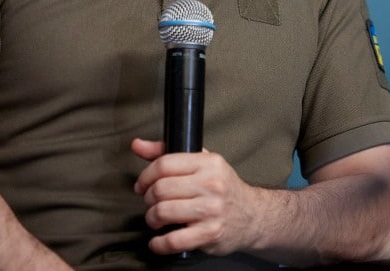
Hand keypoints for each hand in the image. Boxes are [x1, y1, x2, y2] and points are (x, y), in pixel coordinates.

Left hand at [130, 138, 264, 256]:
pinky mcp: (210, 233)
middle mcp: (212, 184)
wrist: (253, 215)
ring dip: (152, 219)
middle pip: (160, 189)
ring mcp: (212, 210)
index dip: (146, 176)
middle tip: (151, 204)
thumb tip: (137, 145)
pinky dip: (159, 243)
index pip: (164, 164)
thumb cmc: (222, 188)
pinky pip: (173, 240)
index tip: (142, 185)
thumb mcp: (202, 163)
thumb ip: (167, 153)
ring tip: (156, 220)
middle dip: (148, 199)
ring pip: (163, 212)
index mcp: (209, 163)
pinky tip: (158, 241)